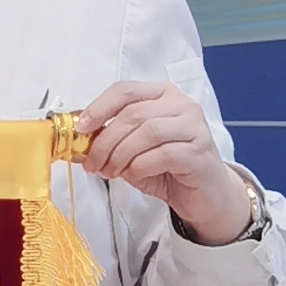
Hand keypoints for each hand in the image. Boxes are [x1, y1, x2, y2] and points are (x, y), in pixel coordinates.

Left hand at [75, 80, 253, 244]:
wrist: (206, 194)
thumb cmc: (170, 168)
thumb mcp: (134, 149)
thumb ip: (112, 139)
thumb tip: (79, 140)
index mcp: (163, 95)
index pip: (125, 90)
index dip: (99, 107)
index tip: (82, 127)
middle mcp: (182, 105)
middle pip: (133, 113)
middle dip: (105, 140)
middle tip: (93, 162)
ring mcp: (194, 127)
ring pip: (147, 132)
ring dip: (120, 155)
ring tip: (110, 171)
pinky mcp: (199, 152)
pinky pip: (162, 154)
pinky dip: (139, 166)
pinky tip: (134, 175)